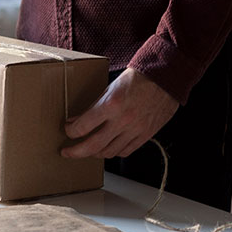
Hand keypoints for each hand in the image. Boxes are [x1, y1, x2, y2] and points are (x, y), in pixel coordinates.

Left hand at [61, 68, 178, 158]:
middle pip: (92, 146)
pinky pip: (125, 152)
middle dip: (75, 152)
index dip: (70, 131)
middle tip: (67, 152)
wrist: (165, 78)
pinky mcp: (146, 135)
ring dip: (95, 153)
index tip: (68, 130)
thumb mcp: (111, 88)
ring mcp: (135, 130)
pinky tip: (108, 148)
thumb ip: (94, 106)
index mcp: (111, 104)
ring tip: (88, 149)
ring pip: (108, 152)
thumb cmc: (138, 78)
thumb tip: (77, 121)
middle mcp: (122, 120)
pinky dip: (114, 152)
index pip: (82, 127)